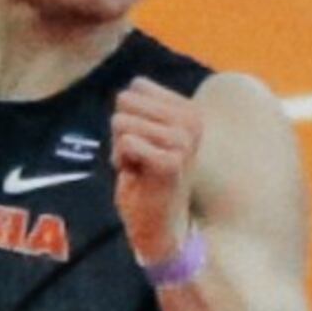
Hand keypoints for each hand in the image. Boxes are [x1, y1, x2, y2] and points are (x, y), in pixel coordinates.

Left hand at [109, 77, 203, 262]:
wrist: (159, 224)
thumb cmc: (147, 177)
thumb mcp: (146, 133)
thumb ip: (139, 108)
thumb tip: (126, 93)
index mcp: (189, 110)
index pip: (137, 86)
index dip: (129, 115)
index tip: (143, 142)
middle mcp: (191, 122)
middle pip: (126, 100)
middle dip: (121, 130)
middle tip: (138, 156)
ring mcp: (183, 141)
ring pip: (122, 122)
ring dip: (120, 148)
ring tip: (139, 167)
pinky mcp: (171, 162)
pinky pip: (126, 142)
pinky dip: (122, 161)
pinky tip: (138, 178)